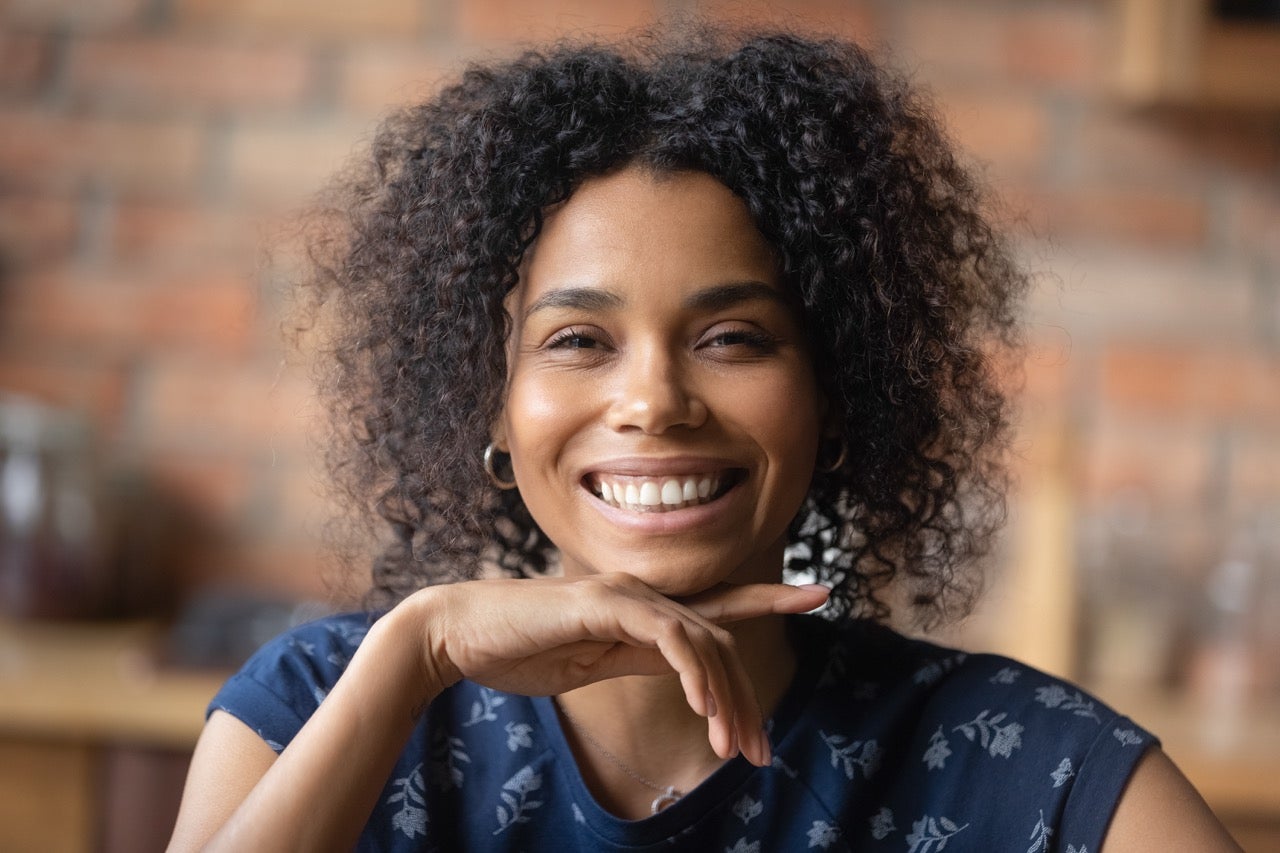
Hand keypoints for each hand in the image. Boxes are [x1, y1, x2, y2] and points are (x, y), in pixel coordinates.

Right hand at [404, 574, 828, 764]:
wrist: (457, 635)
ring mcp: (625, 595)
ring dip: (725, 698)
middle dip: (747, 699)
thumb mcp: (590, 663)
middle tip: (760, 753)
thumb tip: (683, 674)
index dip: (769, 597)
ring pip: (703, 642)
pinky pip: (668, 635)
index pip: (717, 606)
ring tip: (733, 748)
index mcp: (640, 612)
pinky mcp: (604, 603)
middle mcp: (641, 596)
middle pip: (720, 642)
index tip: (819, 592)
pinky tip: (702, 705)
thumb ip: (638, 659)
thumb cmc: (517, 651)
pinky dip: (693, 669)